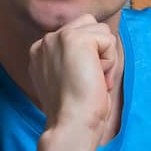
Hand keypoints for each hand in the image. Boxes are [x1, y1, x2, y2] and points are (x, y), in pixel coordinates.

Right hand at [28, 13, 118, 146]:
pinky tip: (97, 79)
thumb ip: (73, 60)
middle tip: (90, 81)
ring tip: (93, 81)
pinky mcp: (75, 38)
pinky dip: (110, 63)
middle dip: (99, 52)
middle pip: (89, 25)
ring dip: (106, 59)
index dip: (89, 58)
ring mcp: (58, 37)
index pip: (76, 33)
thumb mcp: (68, 80)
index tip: (80, 84)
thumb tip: (98, 50)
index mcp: (41, 51)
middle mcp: (46, 41)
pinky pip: (108, 40)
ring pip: (101, 31)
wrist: (71, 125)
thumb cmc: (75, 113)